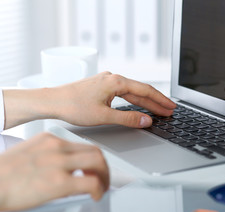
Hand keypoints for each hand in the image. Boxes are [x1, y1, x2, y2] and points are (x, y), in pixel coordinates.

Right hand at [0, 133, 108, 211]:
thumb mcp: (27, 154)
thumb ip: (47, 157)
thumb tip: (62, 169)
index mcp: (49, 139)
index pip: (81, 145)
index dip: (92, 158)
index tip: (93, 168)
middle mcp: (57, 147)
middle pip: (94, 151)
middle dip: (103, 166)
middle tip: (103, 178)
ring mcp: (59, 163)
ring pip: (98, 163)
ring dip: (104, 177)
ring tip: (102, 188)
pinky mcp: (59, 182)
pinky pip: (91, 182)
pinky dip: (98, 189)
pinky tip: (95, 196)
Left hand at [3, 72, 175, 128]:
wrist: (53, 101)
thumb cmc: (74, 107)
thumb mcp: (104, 116)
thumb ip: (127, 118)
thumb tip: (146, 120)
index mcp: (115, 82)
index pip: (145, 90)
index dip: (160, 101)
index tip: (171, 108)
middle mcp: (112, 78)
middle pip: (140, 90)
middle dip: (156, 101)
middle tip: (170, 110)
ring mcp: (106, 81)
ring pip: (132, 91)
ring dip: (145, 101)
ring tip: (158, 109)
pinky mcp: (101, 86)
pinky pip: (123, 92)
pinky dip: (133, 99)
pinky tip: (137, 104)